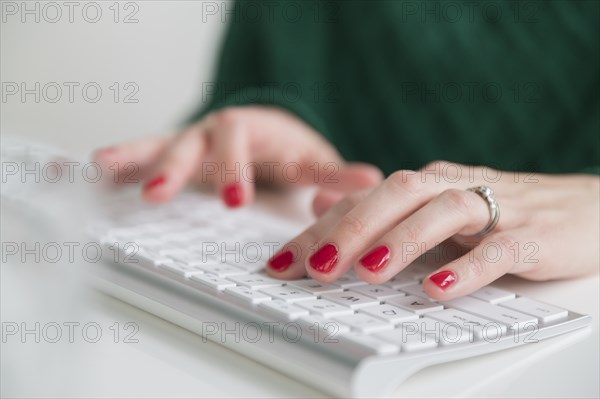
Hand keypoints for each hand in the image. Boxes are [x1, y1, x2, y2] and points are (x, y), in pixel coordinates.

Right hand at [93, 106, 382, 206]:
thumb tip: (368, 181)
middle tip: (161, 195)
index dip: (234, 169)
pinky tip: (84, 174)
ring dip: (131, 158)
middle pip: (190, 141)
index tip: (235, 201)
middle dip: (174, 167)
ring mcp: (189, 144)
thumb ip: (335, 174)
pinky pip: (138, 158)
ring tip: (98, 169)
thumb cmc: (286, 149)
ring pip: (156, 145)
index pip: (239, 141)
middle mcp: (214, 133)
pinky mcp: (171, 158)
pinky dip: (114, 164)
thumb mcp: (311, 161)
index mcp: (250, 130)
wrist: (265, 134)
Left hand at [266, 161, 599, 299]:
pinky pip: (498, 248)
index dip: (319, 230)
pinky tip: (440, 289)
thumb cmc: (500, 212)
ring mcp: (495, 208)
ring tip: (368, 272)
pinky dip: (468, 267)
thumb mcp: (431, 209)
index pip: (363, 201)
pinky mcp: (532, 236)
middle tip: (315, 266)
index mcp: (425, 185)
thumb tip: (320, 203)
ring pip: (443, 212)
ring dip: (403, 241)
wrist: (586, 208)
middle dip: (352, 229)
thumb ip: (378, 209)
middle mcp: (454, 187)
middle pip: (397, 195)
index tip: (280, 262)